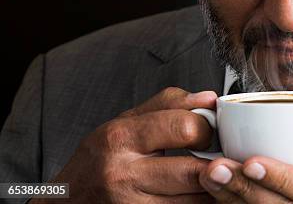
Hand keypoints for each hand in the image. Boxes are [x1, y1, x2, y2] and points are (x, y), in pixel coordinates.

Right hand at [34, 87, 217, 202]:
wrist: (65, 202)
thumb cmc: (99, 159)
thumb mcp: (124, 121)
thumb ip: (168, 104)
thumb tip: (209, 99)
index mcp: (122, 138)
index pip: (184, 128)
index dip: (208, 129)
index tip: (212, 133)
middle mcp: (123, 174)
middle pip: (194, 171)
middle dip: (218, 164)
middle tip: (226, 158)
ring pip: (195, 200)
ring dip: (214, 188)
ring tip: (219, 176)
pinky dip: (198, 203)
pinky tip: (200, 193)